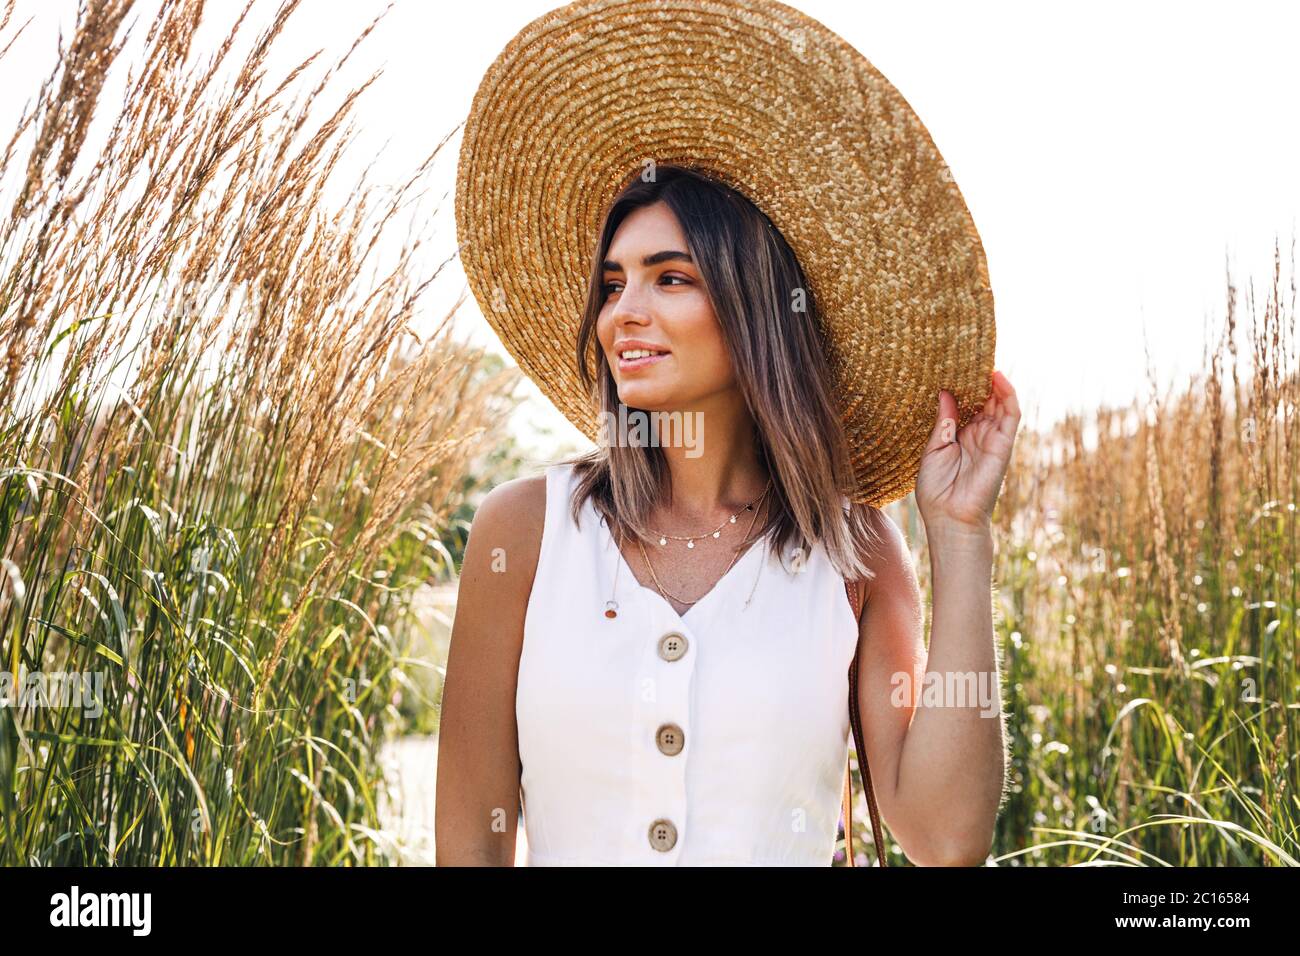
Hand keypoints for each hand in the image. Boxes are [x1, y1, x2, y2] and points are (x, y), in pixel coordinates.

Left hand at [914, 370, 1020, 534]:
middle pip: (985, 400)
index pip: (967, 405)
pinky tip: (998, 377)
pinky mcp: (1003, 445)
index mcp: (960, 437)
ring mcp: (992, 439)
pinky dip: (1008, 395)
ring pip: (1000, 404)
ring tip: (986, 358)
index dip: (965, 386)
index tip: (956, 364)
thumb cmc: (937, 491)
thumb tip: (945, 393)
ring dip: (996, 382)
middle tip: (972, 354)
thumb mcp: (933, 450)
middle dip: (981, 379)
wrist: (949, 519)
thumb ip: (943, 422)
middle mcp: (979, 436)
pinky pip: (1010, 416)